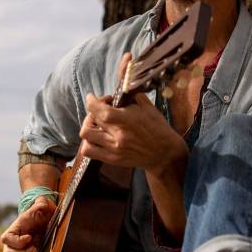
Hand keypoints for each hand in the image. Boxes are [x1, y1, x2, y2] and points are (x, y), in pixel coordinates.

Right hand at [0, 195, 55, 251]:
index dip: (18, 241)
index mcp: (11, 232)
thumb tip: (42, 201)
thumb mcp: (40, 208)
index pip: (6, 239)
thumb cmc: (39, 216)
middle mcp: (9, 245)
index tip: (30, 237)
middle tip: (36, 250)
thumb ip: (40, 204)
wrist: (42, 224)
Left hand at [79, 54, 188, 174]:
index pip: (100, 110)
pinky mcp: (113, 159)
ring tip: (96, 124)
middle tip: (101, 109)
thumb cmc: (158, 129)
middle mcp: (119, 135)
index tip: (92, 98)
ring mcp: (114, 149)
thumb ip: (133, 97)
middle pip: (93, 119)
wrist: (165, 154)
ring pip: (86, 135)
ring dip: (88, 126)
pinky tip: (96, 138)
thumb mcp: (149, 108)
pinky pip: (89, 151)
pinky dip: (87, 142)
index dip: (92, 101)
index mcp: (128, 120)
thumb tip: (121, 91)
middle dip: (94, 110)